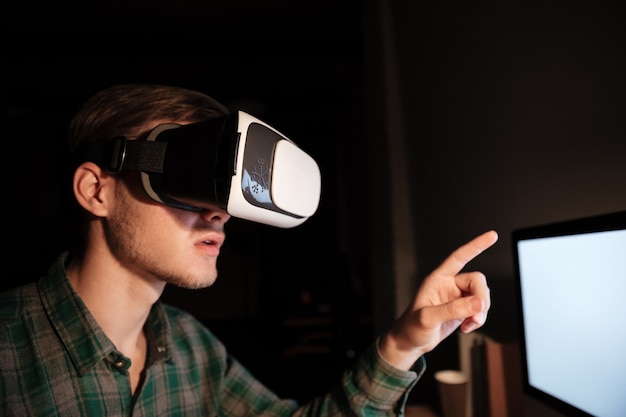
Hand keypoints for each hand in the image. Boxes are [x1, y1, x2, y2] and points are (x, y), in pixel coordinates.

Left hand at [379, 230, 497, 369]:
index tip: (492, 236)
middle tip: (478, 316)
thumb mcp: (428, 318)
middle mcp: (449, 284)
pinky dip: (478, 319)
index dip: (476, 246)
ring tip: (469, 325)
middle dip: (482, 298)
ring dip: (481, 312)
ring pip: (481, 296)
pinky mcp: (462, 309)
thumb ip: (453, 310)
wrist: (410, 342)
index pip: (459, 257)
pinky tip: (466, 328)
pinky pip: (479, 309)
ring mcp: (457, 297)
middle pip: (477, 281)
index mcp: (437, 279)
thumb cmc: (412, 326)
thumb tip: (479, 303)